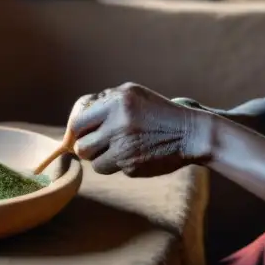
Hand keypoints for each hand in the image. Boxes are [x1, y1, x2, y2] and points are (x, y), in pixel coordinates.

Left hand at [68, 83, 210, 176]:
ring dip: (101, 158)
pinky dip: (119, 165)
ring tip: (118, 148)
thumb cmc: (158, 112)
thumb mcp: (134, 95)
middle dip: (86, 147)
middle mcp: (118, 122)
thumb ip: (105, 103)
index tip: (79, 135)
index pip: (78, 121)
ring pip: (93, 162)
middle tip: (98, 144)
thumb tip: (74, 124)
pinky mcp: (131, 166)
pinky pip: (112, 169)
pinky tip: (135, 154)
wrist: (190, 133)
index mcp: (117, 101)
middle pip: (81, 145)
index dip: (75, 131)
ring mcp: (124, 146)